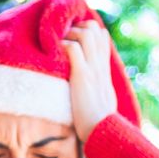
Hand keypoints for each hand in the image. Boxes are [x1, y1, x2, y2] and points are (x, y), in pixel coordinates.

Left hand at [61, 21, 116, 141]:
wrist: (102, 130)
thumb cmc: (98, 119)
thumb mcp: (101, 96)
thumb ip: (95, 84)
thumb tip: (89, 83)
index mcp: (103, 67)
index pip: (101, 35)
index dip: (86, 30)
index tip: (71, 37)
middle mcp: (100, 64)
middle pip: (94, 28)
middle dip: (76, 27)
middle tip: (61, 39)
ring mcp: (92, 68)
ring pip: (85, 33)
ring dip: (68, 34)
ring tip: (58, 46)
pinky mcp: (82, 76)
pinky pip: (73, 49)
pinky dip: (62, 46)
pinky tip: (54, 55)